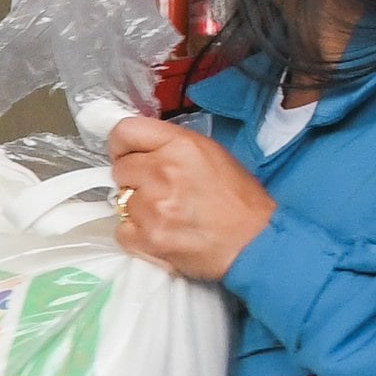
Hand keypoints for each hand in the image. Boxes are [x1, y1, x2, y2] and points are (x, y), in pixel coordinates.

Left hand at [103, 114, 272, 281]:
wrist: (255, 243)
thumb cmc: (238, 200)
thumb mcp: (210, 153)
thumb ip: (170, 145)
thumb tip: (138, 149)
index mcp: (181, 146)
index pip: (124, 132)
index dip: (122, 145)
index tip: (127, 154)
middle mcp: (163, 172)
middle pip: (120, 169)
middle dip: (134, 178)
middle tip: (157, 189)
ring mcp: (153, 208)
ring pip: (121, 201)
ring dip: (137, 207)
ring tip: (166, 213)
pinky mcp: (149, 239)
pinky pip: (121, 230)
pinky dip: (135, 233)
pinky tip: (159, 231)